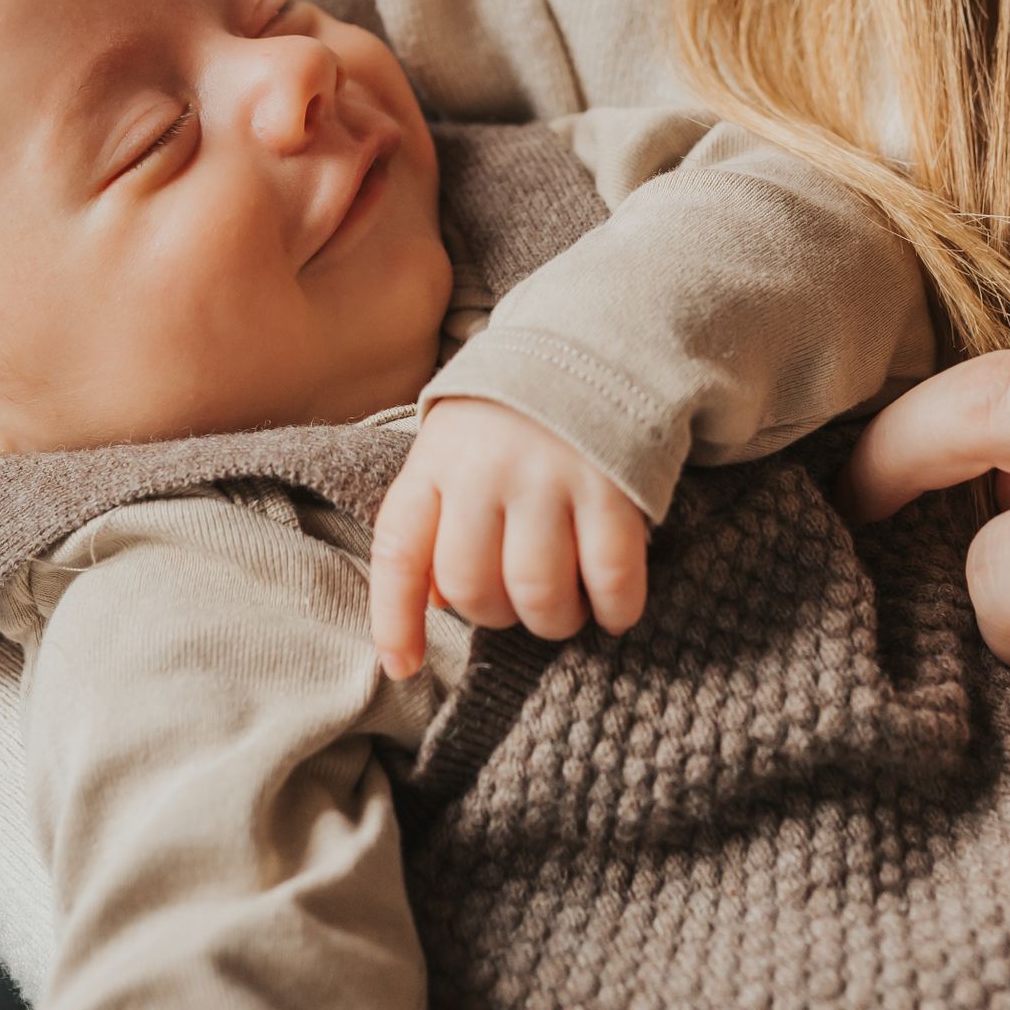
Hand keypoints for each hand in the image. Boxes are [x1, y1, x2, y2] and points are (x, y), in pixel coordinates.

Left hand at [371, 399, 649, 680]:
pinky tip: (613, 609)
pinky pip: (611, 577)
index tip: (401, 667)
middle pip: (473, 587)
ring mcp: (550, 476)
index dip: (394, 620)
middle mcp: (485, 469)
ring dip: (554, 621)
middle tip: (519, 604)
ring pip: (539, 593)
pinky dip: (614, 609)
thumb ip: (437, 515)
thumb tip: (435, 604)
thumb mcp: (453, 448)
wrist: (593, 342)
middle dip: (497, 616)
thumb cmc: (510, 417)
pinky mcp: (613, 483)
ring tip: (565, 609)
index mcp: (436, 461)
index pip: (400, 552)